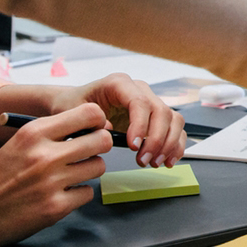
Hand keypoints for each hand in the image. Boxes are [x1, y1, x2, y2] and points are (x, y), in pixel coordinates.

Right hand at [0, 103, 113, 246]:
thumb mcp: (16, 145)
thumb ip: (49, 135)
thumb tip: (90, 128)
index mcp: (33, 133)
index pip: (90, 113)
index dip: (96, 122)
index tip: (91, 131)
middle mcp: (45, 155)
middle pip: (102, 140)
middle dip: (98, 147)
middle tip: (86, 154)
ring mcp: (51, 182)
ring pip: (98, 167)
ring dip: (88, 172)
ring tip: (68, 177)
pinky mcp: (55, 208)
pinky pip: (87, 193)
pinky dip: (78, 195)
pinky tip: (59, 196)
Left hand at [46, 73, 186, 166]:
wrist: (74, 104)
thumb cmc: (72, 105)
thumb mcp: (72, 111)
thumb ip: (87, 120)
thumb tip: (109, 130)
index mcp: (119, 83)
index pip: (140, 102)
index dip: (141, 125)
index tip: (133, 147)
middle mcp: (139, 89)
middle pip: (161, 111)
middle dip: (156, 139)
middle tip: (144, 160)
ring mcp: (150, 101)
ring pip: (173, 119)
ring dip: (168, 143)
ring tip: (154, 163)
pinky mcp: (154, 115)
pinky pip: (174, 127)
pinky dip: (175, 144)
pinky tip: (168, 160)